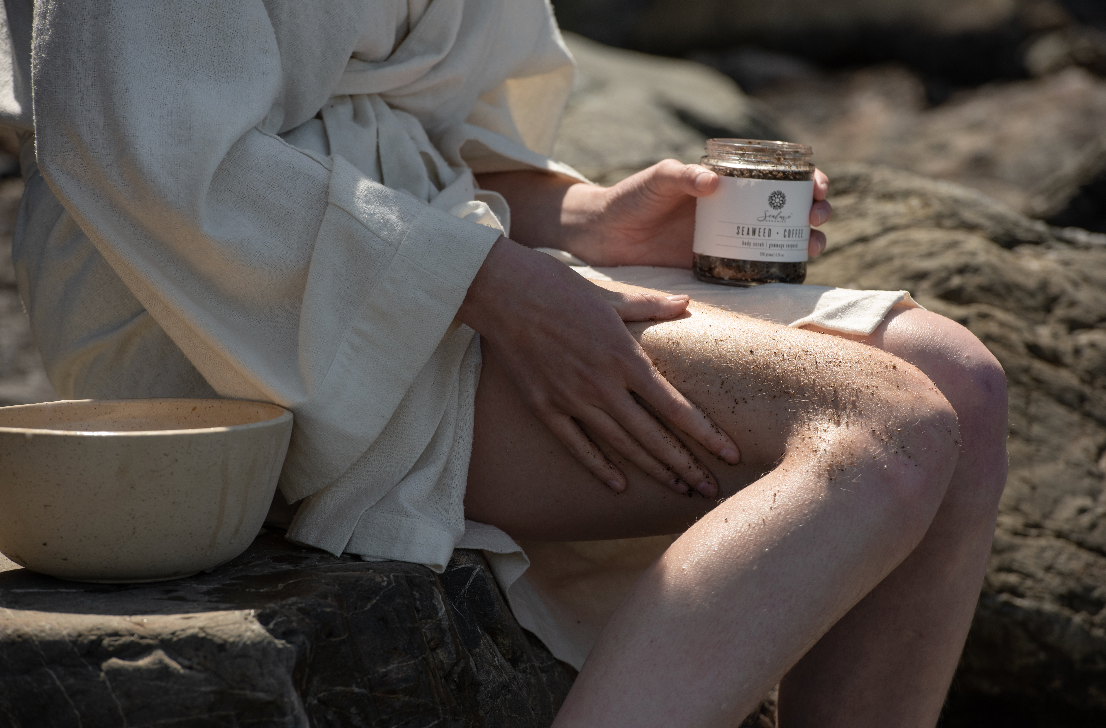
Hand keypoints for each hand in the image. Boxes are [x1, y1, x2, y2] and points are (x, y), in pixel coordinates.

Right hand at [458, 237, 740, 495]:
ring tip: (678, 488)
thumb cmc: (558, 287)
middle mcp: (602, 385)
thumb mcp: (610, 295)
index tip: (730, 454)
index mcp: (624, 357)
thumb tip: (685, 304)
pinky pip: (577, 446)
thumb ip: (650, 305)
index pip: (676, 407)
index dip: (706, 435)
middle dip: (686, 465)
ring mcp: (572, 400)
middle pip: (654, 436)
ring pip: (621, 446)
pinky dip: (599, 467)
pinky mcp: (545, 407)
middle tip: (710, 489)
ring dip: (652, 470)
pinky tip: (620, 485)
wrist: (503, 293)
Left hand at [563, 160, 832, 266]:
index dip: (807, 178)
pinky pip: (756, 270)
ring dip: (806, 241)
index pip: (778, 175)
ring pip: (781, 239)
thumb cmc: (633, 198)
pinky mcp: (718, 267)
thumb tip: (713, 183)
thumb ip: (682, 175)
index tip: (817, 185)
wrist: (607, 236)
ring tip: (812, 244)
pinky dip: (778, 270)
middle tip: (816, 216)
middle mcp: (736, 209)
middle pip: (790, 208)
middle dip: (815, 211)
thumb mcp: (658, 178)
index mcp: (729, 182)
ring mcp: (730, 239)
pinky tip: (790, 270)